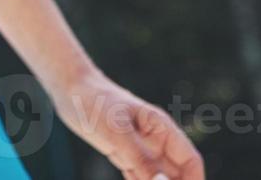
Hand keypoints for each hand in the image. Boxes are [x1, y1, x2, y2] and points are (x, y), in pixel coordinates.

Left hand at [51, 68, 203, 179]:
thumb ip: (141, 159)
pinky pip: (139, 177)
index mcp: (161, 128)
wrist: (69, 89)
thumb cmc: (94, 101)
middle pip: (176, 173)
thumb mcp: (117, 132)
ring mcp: (140, 149)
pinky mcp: (124, 155)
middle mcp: (155, 141)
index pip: (190, 161)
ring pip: (158, 178)